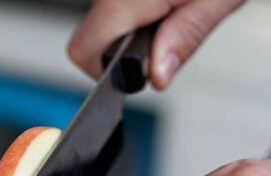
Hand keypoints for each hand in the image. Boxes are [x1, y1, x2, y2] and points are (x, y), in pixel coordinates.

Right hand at [68, 0, 247, 89]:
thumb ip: (186, 37)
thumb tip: (158, 74)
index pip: (84, 49)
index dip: (110, 70)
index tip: (141, 70)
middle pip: (96, 30)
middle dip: (131, 42)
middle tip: (175, 24)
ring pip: (110, 9)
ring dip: (141, 17)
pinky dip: (144, 1)